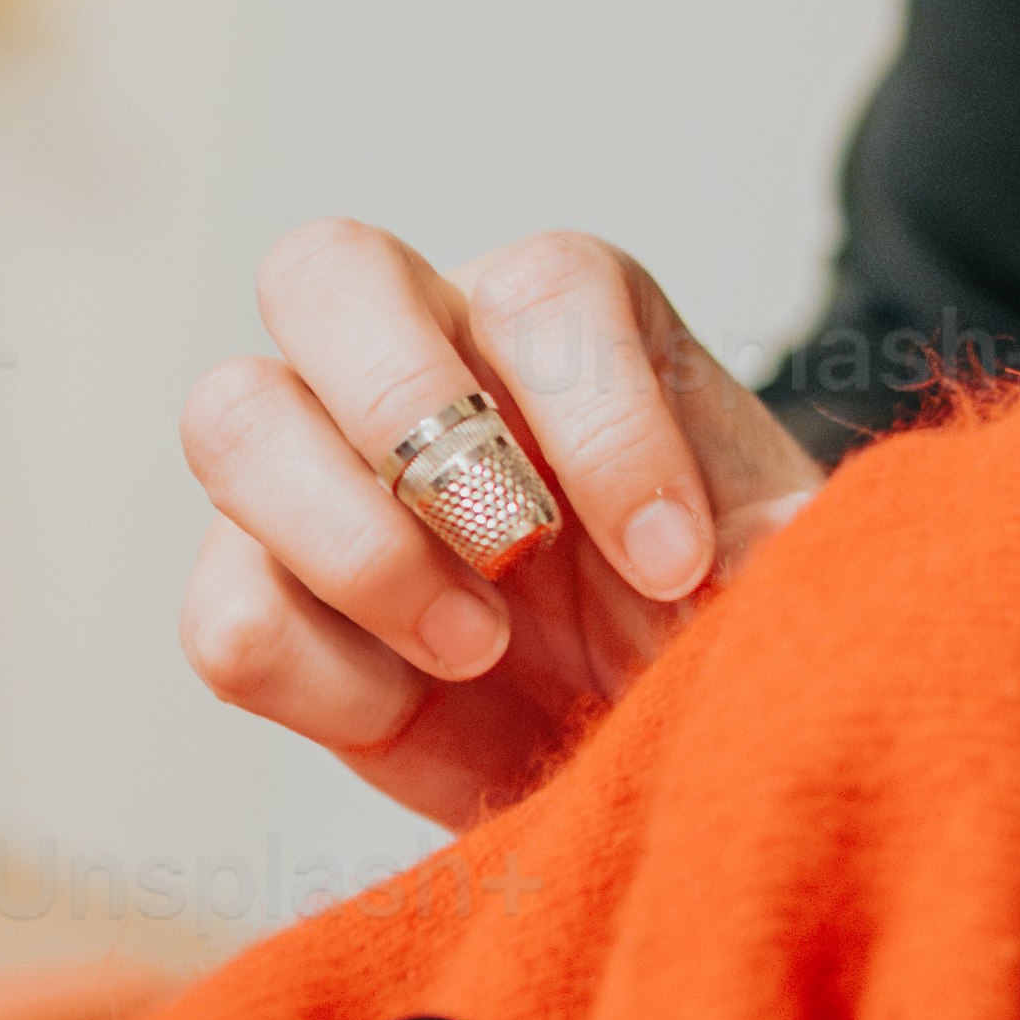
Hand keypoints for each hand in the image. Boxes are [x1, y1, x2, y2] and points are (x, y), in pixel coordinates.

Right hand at [180, 221, 825, 831]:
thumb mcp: (779, 575)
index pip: (544, 291)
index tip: (675, 563)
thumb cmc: (711, 620)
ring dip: (356, 546)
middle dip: (408, 409)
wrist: (648, 750)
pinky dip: (323, 674)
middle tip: (517, 552)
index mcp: (559, 315)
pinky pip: (223, 607)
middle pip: (326, 270)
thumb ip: (792, 544)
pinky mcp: (258, 592)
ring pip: (229, 417)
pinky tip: (416, 703)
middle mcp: (418, 349)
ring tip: (479, 647)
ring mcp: (311, 463)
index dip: (603, 427)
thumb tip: (796, 541)